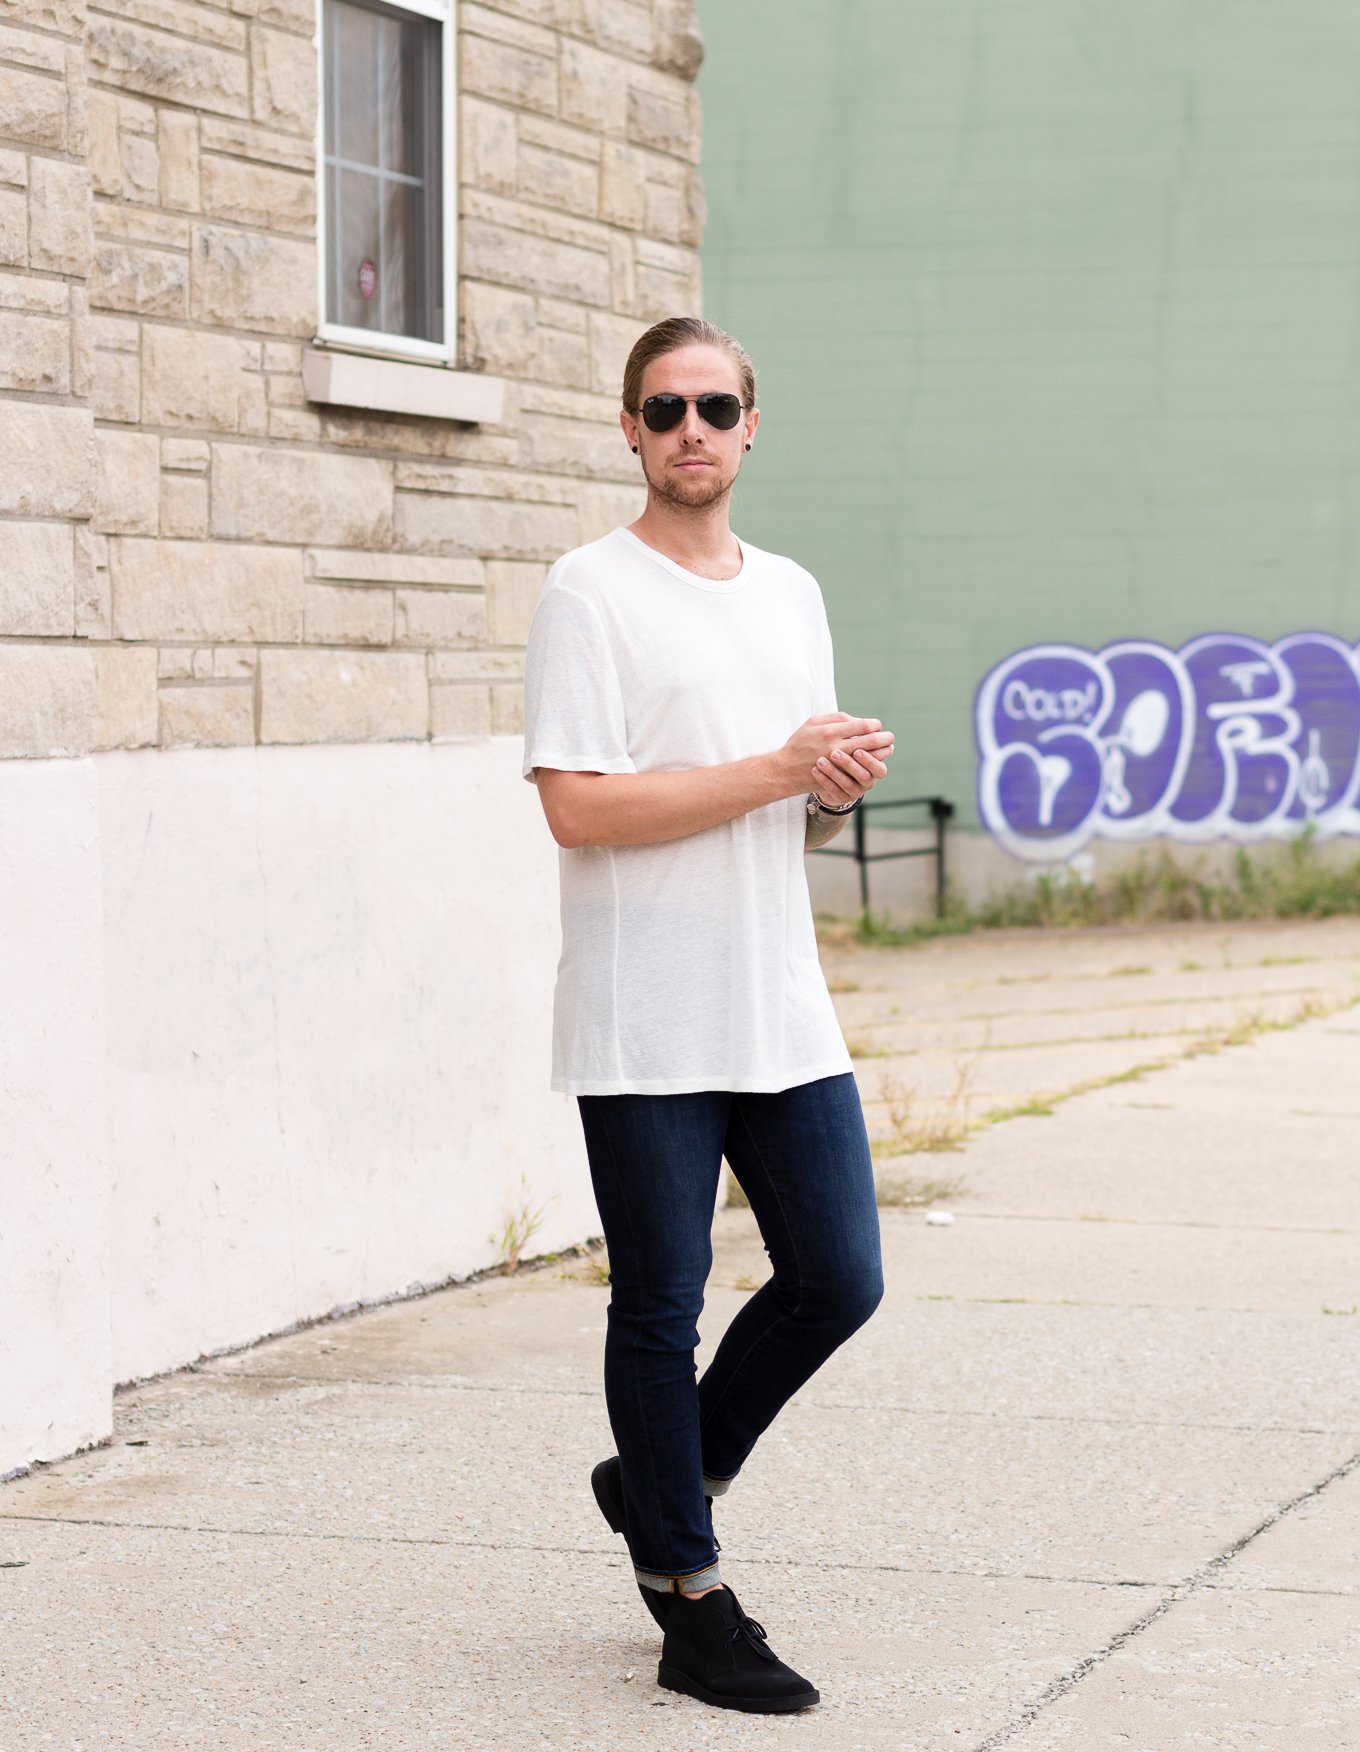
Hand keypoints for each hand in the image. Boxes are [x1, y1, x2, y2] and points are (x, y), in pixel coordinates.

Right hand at [778, 713, 894, 800]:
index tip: (876, 726)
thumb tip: (857, 720)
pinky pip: (861, 771)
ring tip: (887, 749)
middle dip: (884, 738)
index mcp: (830, 731)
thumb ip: (835, 718)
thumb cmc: (799, 744)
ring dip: (881, 753)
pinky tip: (875, 761)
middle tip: (890, 737)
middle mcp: (835, 747)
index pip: (863, 726)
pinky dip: (871, 765)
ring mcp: (837, 765)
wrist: (785, 771)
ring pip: (869, 758)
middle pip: (870, 741)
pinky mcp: (838, 777)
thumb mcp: (812, 723)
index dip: (874, 725)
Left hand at [811, 717, 894, 807]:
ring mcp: (856, 789)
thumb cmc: (837, 750)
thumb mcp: (844, 738)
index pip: (882, 757)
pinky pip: (834, 791)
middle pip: (866, 773)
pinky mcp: (842, 797)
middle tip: (836, 753)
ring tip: (820, 760)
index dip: (871, 753)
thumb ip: (852, 729)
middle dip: (851, 763)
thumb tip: (858, 722)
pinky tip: (815, 770)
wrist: (822, 774)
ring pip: (849, 783)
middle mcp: (868, 777)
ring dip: (835, 771)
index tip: (856, 747)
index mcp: (873, 761)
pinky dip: (824, 780)